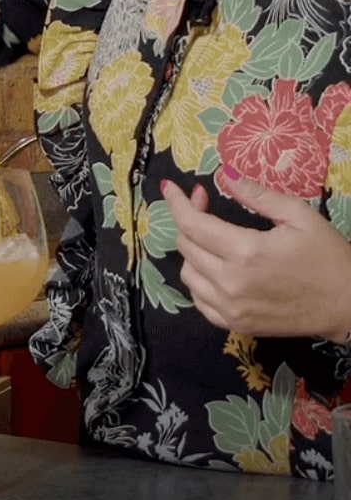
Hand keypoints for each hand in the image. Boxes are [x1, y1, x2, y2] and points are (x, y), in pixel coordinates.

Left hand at [162, 171, 350, 340]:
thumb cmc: (329, 258)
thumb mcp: (299, 216)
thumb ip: (256, 194)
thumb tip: (223, 174)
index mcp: (245, 252)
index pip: (191, 224)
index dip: (177, 202)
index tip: (170, 188)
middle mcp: (231, 282)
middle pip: (186, 246)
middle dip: (189, 219)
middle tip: (206, 204)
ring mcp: (231, 308)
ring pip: (188, 273)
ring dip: (193, 250)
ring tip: (214, 237)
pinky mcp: (236, 325)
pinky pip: (199, 300)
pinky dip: (199, 280)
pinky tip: (216, 267)